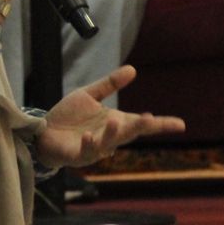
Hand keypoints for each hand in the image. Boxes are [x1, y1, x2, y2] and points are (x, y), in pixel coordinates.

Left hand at [33, 65, 185, 167]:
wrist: (42, 131)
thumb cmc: (69, 117)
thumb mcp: (89, 95)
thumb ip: (110, 84)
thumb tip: (132, 69)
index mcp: (115, 123)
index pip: (142, 124)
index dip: (161, 124)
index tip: (180, 124)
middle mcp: (108, 138)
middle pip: (128, 134)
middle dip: (139, 127)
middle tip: (150, 119)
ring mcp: (94, 148)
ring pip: (108, 144)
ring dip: (113, 134)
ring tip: (115, 121)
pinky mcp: (76, 154)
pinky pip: (85, 151)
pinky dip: (88, 144)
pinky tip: (88, 135)